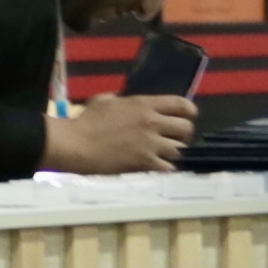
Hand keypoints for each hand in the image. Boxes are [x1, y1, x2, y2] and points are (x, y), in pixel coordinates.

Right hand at [46, 92, 197, 176]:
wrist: (78, 145)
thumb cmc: (86, 121)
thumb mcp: (105, 101)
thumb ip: (121, 100)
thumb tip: (124, 101)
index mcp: (144, 104)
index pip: (181, 104)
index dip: (189, 111)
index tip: (188, 116)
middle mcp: (153, 123)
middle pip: (186, 128)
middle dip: (184, 133)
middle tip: (174, 137)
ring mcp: (151, 144)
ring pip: (179, 149)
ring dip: (173, 151)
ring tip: (163, 153)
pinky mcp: (145, 162)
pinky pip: (168, 167)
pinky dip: (165, 167)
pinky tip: (157, 166)